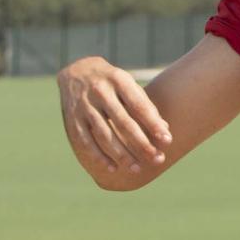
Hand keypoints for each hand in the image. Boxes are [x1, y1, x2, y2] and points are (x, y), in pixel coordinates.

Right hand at [57, 56, 170, 175]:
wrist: (77, 71)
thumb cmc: (114, 83)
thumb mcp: (130, 85)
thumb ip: (145, 106)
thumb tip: (164, 129)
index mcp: (119, 80)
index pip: (139, 106)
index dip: (153, 124)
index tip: (167, 141)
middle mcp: (100, 92)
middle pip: (123, 122)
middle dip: (141, 143)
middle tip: (157, 159)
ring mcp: (84, 106)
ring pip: (104, 135)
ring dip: (121, 154)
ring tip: (137, 169)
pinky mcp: (71, 119)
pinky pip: (85, 141)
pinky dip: (98, 156)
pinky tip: (112, 168)